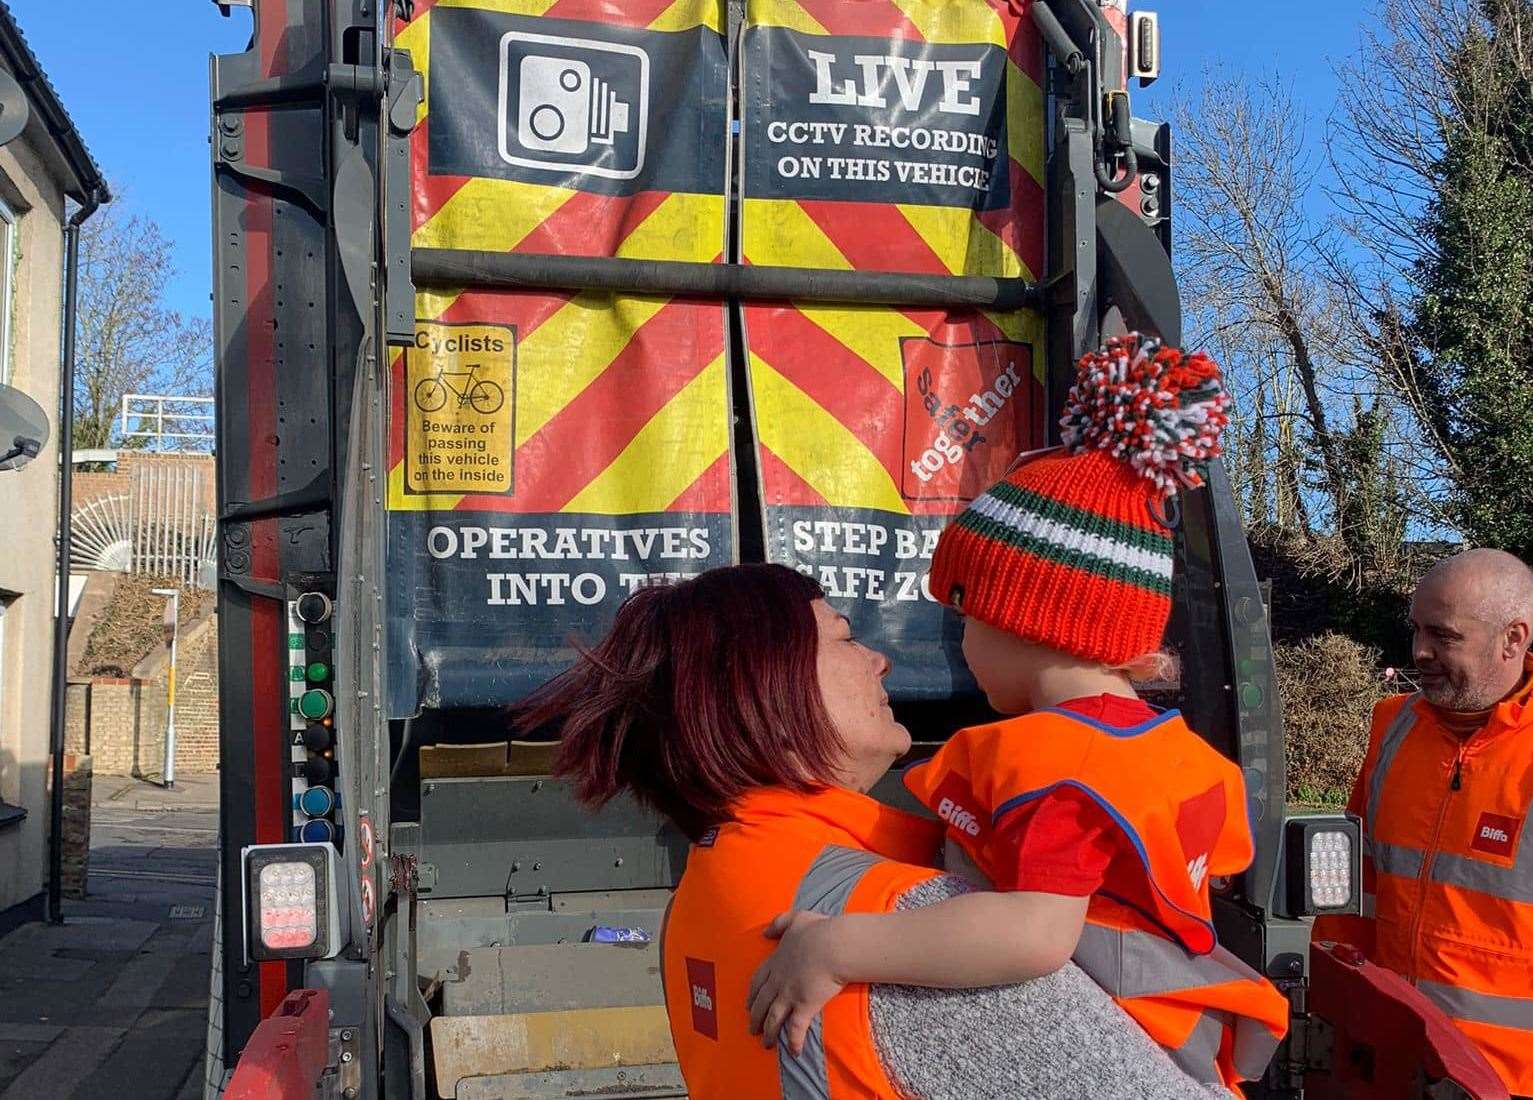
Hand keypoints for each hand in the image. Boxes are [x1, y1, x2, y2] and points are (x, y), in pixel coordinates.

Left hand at [746, 910, 843, 1056]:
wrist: (834, 945)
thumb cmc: (818, 930)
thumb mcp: (795, 919)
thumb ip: (778, 924)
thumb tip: (765, 932)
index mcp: (776, 961)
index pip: (758, 981)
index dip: (752, 994)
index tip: (748, 1004)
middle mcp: (778, 980)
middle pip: (761, 1003)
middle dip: (755, 1017)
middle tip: (752, 1029)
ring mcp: (790, 994)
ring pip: (773, 1018)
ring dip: (769, 1032)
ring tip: (766, 1044)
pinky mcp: (805, 1006)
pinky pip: (796, 1028)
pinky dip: (793, 1041)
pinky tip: (794, 1052)